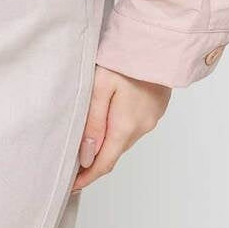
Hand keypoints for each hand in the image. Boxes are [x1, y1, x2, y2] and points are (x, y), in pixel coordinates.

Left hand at [71, 66, 170, 191]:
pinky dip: (118, 130)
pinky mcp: (155, 107)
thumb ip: (93, 123)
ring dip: (106, 144)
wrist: (157, 40)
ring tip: (86, 144)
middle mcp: (142, 127)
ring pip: (123, 139)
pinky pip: (133, 126)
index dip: (87, 178)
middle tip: (72, 167)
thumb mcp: (100, 87)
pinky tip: (108, 121)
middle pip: (114, 152)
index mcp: (126, 126)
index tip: (71, 187)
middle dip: (94, 162)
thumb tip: (87, 157)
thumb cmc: (125, 58)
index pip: (104, 163)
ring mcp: (151, 118)